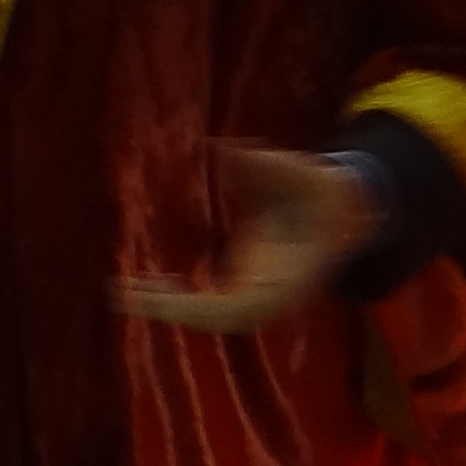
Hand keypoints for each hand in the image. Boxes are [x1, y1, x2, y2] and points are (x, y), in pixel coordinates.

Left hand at [122, 142, 380, 333]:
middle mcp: (271, 298)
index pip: (231, 308)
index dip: (191, 306)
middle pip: (213, 319)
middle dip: (168, 311)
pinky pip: (207, 305)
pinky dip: (178, 299)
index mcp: (285, 280)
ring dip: (168, 307)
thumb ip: (253, 162)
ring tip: (125, 291)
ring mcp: (260, 298)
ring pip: (209, 317)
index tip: (156, 296)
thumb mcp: (291, 170)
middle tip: (121, 293)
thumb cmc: (315, 189)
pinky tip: (146, 286)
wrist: (344, 210)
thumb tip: (215, 146)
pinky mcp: (248, 289)